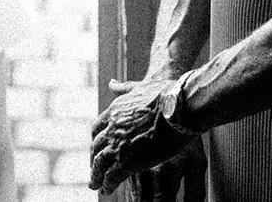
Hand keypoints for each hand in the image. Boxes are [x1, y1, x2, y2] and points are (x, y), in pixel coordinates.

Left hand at [89, 77, 202, 195]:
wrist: (177, 105)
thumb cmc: (166, 94)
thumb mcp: (139, 86)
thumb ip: (124, 88)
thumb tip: (111, 83)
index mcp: (114, 111)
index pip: (97, 129)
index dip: (97, 140)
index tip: (98, 149)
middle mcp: (112, 128)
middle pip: (96, 147)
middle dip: (94, 160)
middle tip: (94, 170)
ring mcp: (118, 145)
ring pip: (100, 163)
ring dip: (96, 176)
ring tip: (96, 185)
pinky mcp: (128, 161)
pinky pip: (112, 176)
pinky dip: (107, 184)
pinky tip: (107, 189)